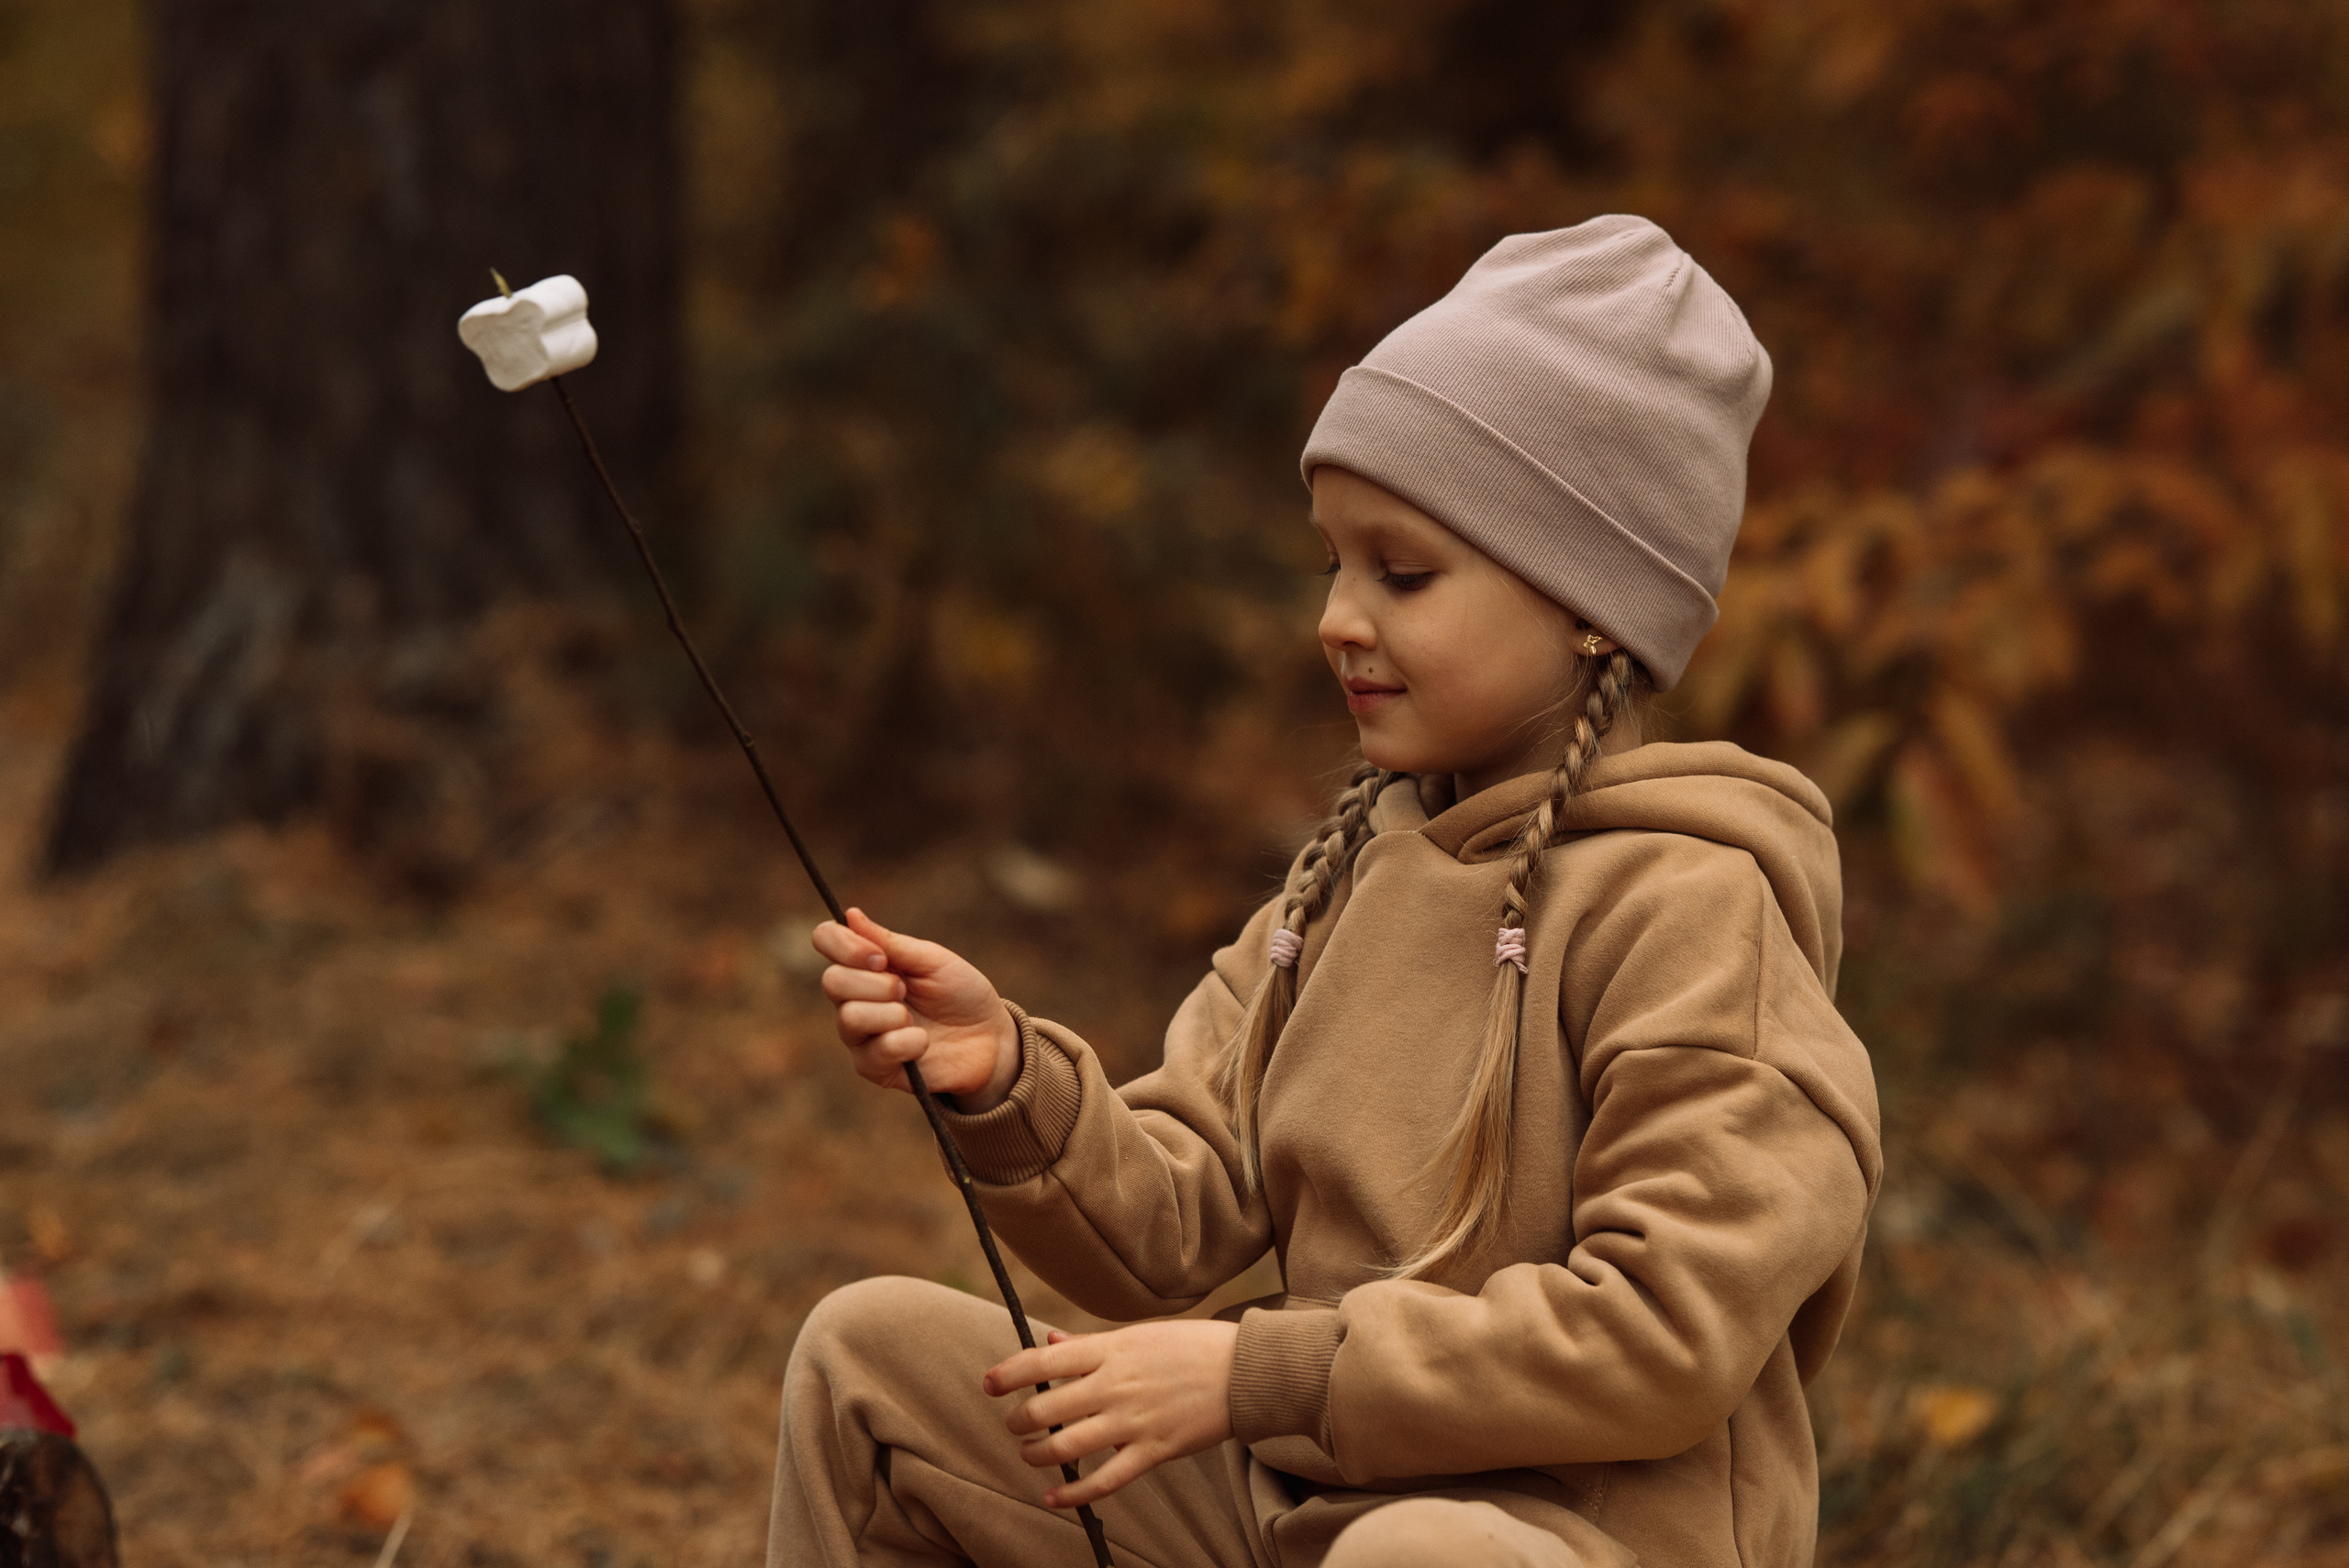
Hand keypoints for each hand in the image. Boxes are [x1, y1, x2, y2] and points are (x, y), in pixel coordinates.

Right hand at [812, 908, 1020, 1107]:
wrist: (990, 1039)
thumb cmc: (961, 994)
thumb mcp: (932, 960)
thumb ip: (891, 943)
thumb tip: (851, 915)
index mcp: (866, 965)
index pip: (826, 940)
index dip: (843, 944)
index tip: (880, 957)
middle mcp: (854, 997)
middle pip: (832, 981)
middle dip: (876, 984)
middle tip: (906, 990)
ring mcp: (861, 1035)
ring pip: (849, 1018)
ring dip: (892, 1014)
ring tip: (914, 1018)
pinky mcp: (874, 1067)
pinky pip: (875, 1052)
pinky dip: (907, 1043)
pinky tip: (923, 1042)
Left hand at [984, 1321, 1238, 1508]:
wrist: (1245, 1371)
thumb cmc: (1191, 1346)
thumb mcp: (1139, 1334)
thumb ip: (1090, 1344)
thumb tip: (1050, 1343)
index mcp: (1111, 1350)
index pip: (1044, 1361)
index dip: (1008, 1373)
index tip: (989, 1384)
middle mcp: (1116, 1385)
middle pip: (1046, 1408)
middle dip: (1019, 1421)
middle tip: (1014, 1424)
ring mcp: (1134, 1421)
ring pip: (1066, 1447)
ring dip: (1037, 1454)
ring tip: (1030, 1453)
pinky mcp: (1154, 1451)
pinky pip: (1105, 1480)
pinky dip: (1074, 1493)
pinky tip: (1054, 1496)